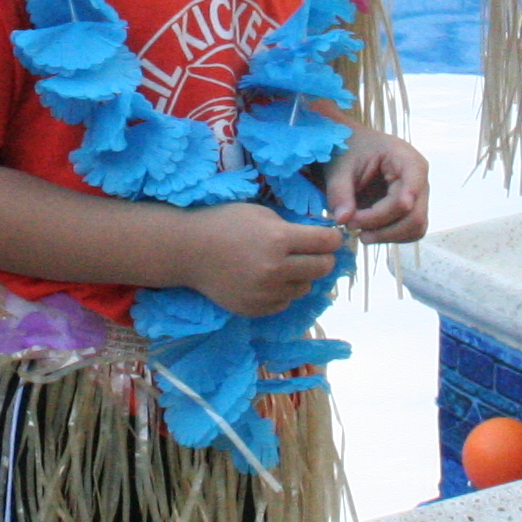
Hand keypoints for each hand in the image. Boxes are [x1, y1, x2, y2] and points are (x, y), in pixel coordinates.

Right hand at [180, 203, 345, 316]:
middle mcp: (276, 269)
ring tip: (283, 265)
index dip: (334, 240)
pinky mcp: (256, 308)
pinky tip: (266, 279)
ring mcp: (266, 292)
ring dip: (301, 276)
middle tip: (313, 253)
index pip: (326, 244)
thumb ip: (291, 227)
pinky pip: (284, 302)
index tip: (332, 239)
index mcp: (279, 239)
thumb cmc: (224, 222)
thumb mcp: (260, 213)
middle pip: (322, 269)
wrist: (187, 251)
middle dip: (323, 258)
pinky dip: (282, 291)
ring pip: (304, 288)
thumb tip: (321, 239)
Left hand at [322, 125, 431, 244]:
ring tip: (358, 231)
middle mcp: (419, 179)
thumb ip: (339, 192)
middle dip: (382, 226)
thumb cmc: (349, 152)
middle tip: (351, 225)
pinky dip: (389, 237)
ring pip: (414, 228)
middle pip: (414, 214)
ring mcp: (418, 197)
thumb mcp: (339, 168)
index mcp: (406, 158)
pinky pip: (409, 232)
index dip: (404, 200)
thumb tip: (343, 220)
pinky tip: (369, 232)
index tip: (389, 214)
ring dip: (386, 236)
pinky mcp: (412, 211)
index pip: (414, 181)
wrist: (354, 151)